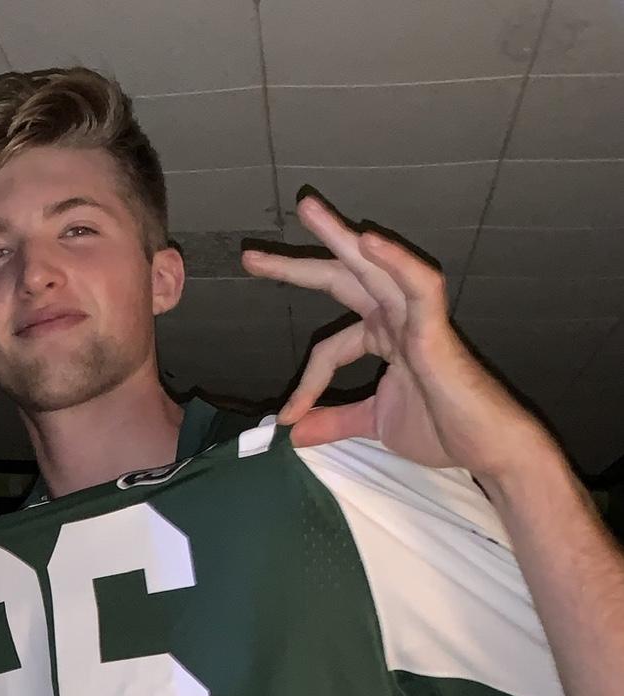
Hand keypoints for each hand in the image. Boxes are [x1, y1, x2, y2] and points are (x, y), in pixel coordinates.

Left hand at [242, 195, 555, 482]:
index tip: (285, 416)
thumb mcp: (374, 425)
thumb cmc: (441, 431)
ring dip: (340, 236)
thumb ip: (336, 422)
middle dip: (298, 265)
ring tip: (306, 209)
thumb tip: (293, 433)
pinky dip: (393, 259)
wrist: (483, 449)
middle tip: (250, 255)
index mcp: (384, 339)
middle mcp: (396, 319)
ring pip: (374, 266)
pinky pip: (416, 283)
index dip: (306, 382)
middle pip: (342, 279)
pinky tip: (367, 239)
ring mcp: (416, 317)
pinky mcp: (436, 326)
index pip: (330, 346)